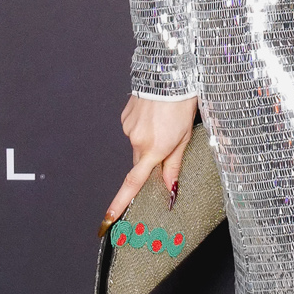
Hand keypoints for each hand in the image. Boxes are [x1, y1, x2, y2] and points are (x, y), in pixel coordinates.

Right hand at [105, 94, 197, 224]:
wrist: (169, 75)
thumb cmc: (182, 105)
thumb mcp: (185, 138)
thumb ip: (174, 165)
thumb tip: (170, 188)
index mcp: (154, 150)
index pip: (134, 183)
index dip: (120, 203)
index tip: (109, 219)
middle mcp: (137, 141)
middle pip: (140, 162)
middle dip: (151, 160)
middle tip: (168, 141)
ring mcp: (128, 128)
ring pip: (137, 145)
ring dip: (149, 140)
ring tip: (164, 122)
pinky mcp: (125, 117)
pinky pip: (133, 130)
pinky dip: (143, 127)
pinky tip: (154, 115)